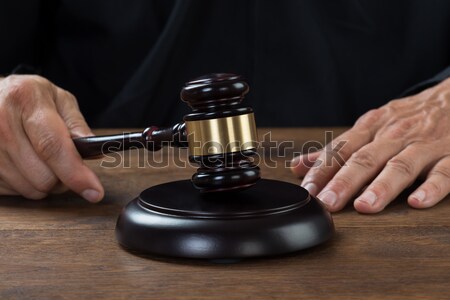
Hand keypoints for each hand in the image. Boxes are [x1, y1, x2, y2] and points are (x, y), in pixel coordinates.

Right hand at [0, 75, 103, 201]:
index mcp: (25, 100)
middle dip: (63, 178)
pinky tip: (23, 164)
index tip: (94, 192)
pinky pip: (12, 191)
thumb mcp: (58, 99)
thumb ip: (77, 125)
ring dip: (44, 183)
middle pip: (43, 176)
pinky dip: (24, 184)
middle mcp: (0, 122)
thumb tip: (95, 153)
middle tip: (66, 165)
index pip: (52, 146)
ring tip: (41, 160)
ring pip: (29, 189)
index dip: (75, 173)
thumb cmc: (28, 98)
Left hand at [291, 77, 449, 212]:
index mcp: (371, 128)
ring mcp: (423, 145)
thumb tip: (298, 166)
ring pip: (400, 166)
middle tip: (328, 202)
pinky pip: (444, 172)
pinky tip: (417, 202)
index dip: (322, 171)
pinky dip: (431, 187)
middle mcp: (393, 135)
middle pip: (365, 159)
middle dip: (344, 181)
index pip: (340, 150)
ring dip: (381, 186)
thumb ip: (335, 150)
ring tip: (365, 205)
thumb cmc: (408, 117)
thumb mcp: (370, 126)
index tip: (307, 191)